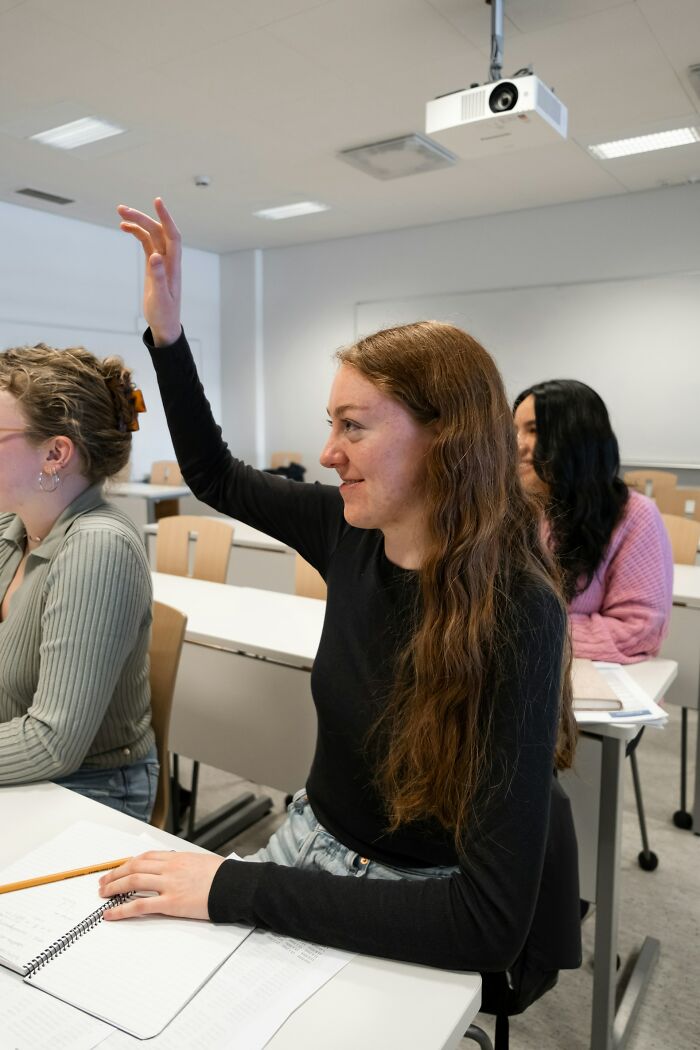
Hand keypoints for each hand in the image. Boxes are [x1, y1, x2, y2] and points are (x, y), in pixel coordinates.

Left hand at [98, 850, 223, 919]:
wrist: (234, 885)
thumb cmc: (223, 876)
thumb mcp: (201, 863)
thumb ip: (184, 866)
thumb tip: (174, 871)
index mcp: (177, 858)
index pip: (145, 857)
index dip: (128, 863)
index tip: (119, 869)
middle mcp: (170, 868)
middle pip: (135, 867)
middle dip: (115, 874)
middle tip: (103, 882)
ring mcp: (169, 884)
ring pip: (133, 881)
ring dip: (114, 888)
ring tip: (103, 894)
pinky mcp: (171, 903)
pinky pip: (140, 904)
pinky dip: (122, 909)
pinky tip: (111, 914)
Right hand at [117, 198, 181, 346]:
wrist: (165, 325)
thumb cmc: (164, 314)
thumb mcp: (161, 298)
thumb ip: (159, 277)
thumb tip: (155, 256)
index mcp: (173, 266)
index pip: (172, 235)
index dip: (166, 218)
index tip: (157, 201)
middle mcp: (169, 260)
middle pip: (158, 231)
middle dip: (142, 218)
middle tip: (121, 209)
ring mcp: (161, 261)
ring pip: (151, 235)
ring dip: (138, 223)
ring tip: (120, 213)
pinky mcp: (153, 265)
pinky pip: (146, 243)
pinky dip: (137, 234)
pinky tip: (124, 227)